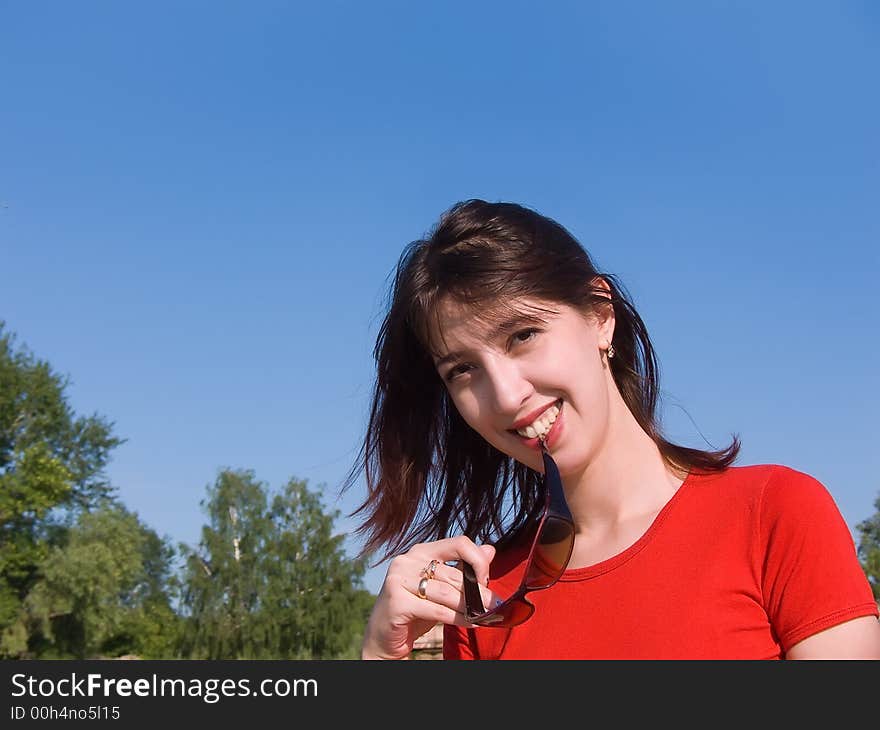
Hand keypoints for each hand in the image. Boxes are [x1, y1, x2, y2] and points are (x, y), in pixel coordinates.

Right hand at [361, 536, 496, 659]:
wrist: (384, 637)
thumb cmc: (416, 610)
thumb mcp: (442, 587)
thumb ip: (463, 568)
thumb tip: (490, 549)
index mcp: (421, 551)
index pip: (458, 543)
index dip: (477, 560)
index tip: (486, 580)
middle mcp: (407, 560)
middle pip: (453, 574)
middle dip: (478, 592)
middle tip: (494, 605)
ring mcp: (399, 580)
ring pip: (446, 593)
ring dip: (469, 607)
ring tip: (484, 615)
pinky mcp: (396, 602)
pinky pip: (436, 610)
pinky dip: (457, 619)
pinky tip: (470, 623)